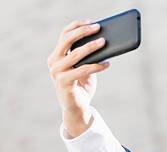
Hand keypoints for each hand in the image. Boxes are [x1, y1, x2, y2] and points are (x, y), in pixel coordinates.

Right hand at [47, 20, 110, 136]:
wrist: (78, 108)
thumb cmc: (82, 86)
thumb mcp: (85, 68)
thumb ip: (88, 57)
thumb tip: (103, 43)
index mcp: (57, 56)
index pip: (64, 35)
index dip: (77, 26)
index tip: (91, 22)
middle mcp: (54, 62)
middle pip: (67, 40)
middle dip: (83, 32)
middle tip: (98, 28)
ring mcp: (57, 72)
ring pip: (76, 55)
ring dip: (92, 47)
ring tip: (104, 42)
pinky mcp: (64, 82)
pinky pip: (82, 70)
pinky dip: (96, 66)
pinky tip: (107, 64)